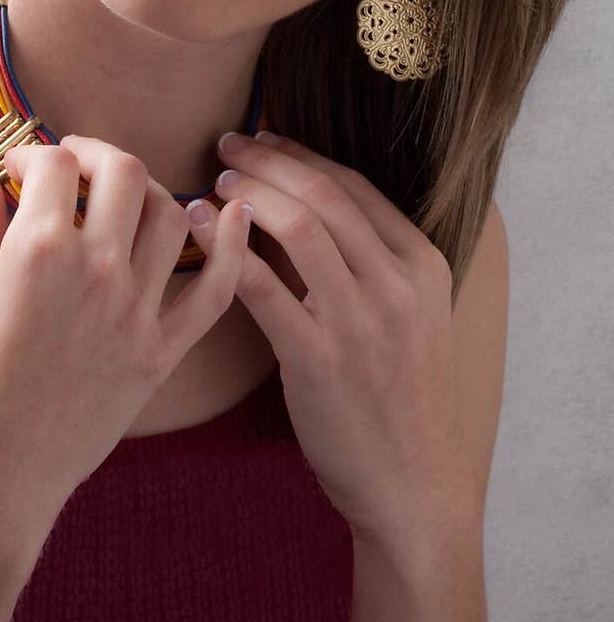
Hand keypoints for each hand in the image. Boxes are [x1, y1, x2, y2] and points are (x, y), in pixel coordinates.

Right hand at [0, 132, 252, 537]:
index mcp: (39, 250)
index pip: (56, 165)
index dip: (35, 154)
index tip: (20, 170)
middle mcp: (99, 270)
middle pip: (125, 173)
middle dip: (97, 154)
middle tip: (75, 164)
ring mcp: (137, 311)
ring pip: (171, 216)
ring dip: (150, 190)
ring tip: (125, 196)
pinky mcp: (161, 352)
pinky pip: (214, 291)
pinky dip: (231, 246)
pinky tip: (234, 213)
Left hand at [187, 130, 480, 548]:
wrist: (413, 482)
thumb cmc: (398, 397)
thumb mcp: (408, 317)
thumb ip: (367, 265)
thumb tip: (298, 211)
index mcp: (422, 264)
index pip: (353, 186)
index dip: (301, 156)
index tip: (262, 139)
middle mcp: (397, 283)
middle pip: (322, 195)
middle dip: (267, 161)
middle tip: (226, 146)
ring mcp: (361, 320)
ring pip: (297, 227)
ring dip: (246, 195)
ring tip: (213, 182)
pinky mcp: (320, 358)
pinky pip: (263, 288)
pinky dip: (226, 249)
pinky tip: (200, 230)